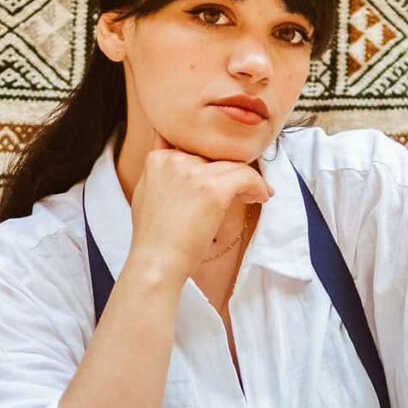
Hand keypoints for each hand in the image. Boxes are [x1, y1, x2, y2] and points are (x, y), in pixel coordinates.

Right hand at [128, 129, 272, 284]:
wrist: (156, 262)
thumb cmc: (154, 237)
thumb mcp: (146, 193)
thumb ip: (162, 173)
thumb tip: (179, 162)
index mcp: (158, 158)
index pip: (192, 145)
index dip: (210, 161)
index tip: (220, 177)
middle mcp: (175, 159)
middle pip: (214, 155)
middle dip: (229, 171)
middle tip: (242, 189)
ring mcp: (194, 172)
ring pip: (233, 164)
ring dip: (247, 179)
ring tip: (253, 195)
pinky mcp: (213, 189)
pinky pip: (246, 176)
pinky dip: (258, 185)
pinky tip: (261, 197)